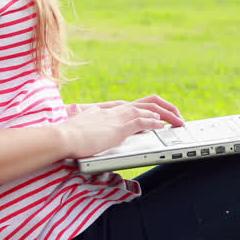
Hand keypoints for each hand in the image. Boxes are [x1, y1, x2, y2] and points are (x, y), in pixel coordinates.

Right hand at [59, 95, 185, 158]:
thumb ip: (88, 125)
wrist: (62, 137)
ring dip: (167, 115)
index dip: (151, 108)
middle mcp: (116, 110)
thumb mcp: (82, 128)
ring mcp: (118, 117)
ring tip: (177, 121)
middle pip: (148, 102)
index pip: (135, 104)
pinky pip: (143, 121)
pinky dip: (155, 123)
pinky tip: (163, 126)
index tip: (161, 114)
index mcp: (108, 110)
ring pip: (150, 110)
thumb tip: (86, 126)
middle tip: (177, 116)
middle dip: (166, 108)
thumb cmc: (68, 136)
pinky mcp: (119, 127)